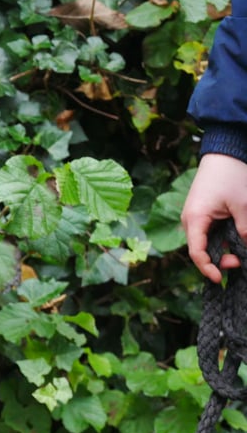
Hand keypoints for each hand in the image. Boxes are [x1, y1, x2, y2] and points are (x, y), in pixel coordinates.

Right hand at [181, 153, 246, 281]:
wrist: (224, 153)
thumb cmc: (230, 176)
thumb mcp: (243, 206)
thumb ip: (245, 230)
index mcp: (195, 219)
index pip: (196, 252)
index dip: (207, 268)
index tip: (220, 279)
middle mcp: (191, 220)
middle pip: (201, 249)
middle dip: (219, 259)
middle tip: (240, 261)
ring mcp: (197, 217)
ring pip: (207, 242)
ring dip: (223, 249)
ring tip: (241, 249)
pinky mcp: (204, 213)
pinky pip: (211, 233)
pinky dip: (223, 239)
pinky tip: (236, 238)